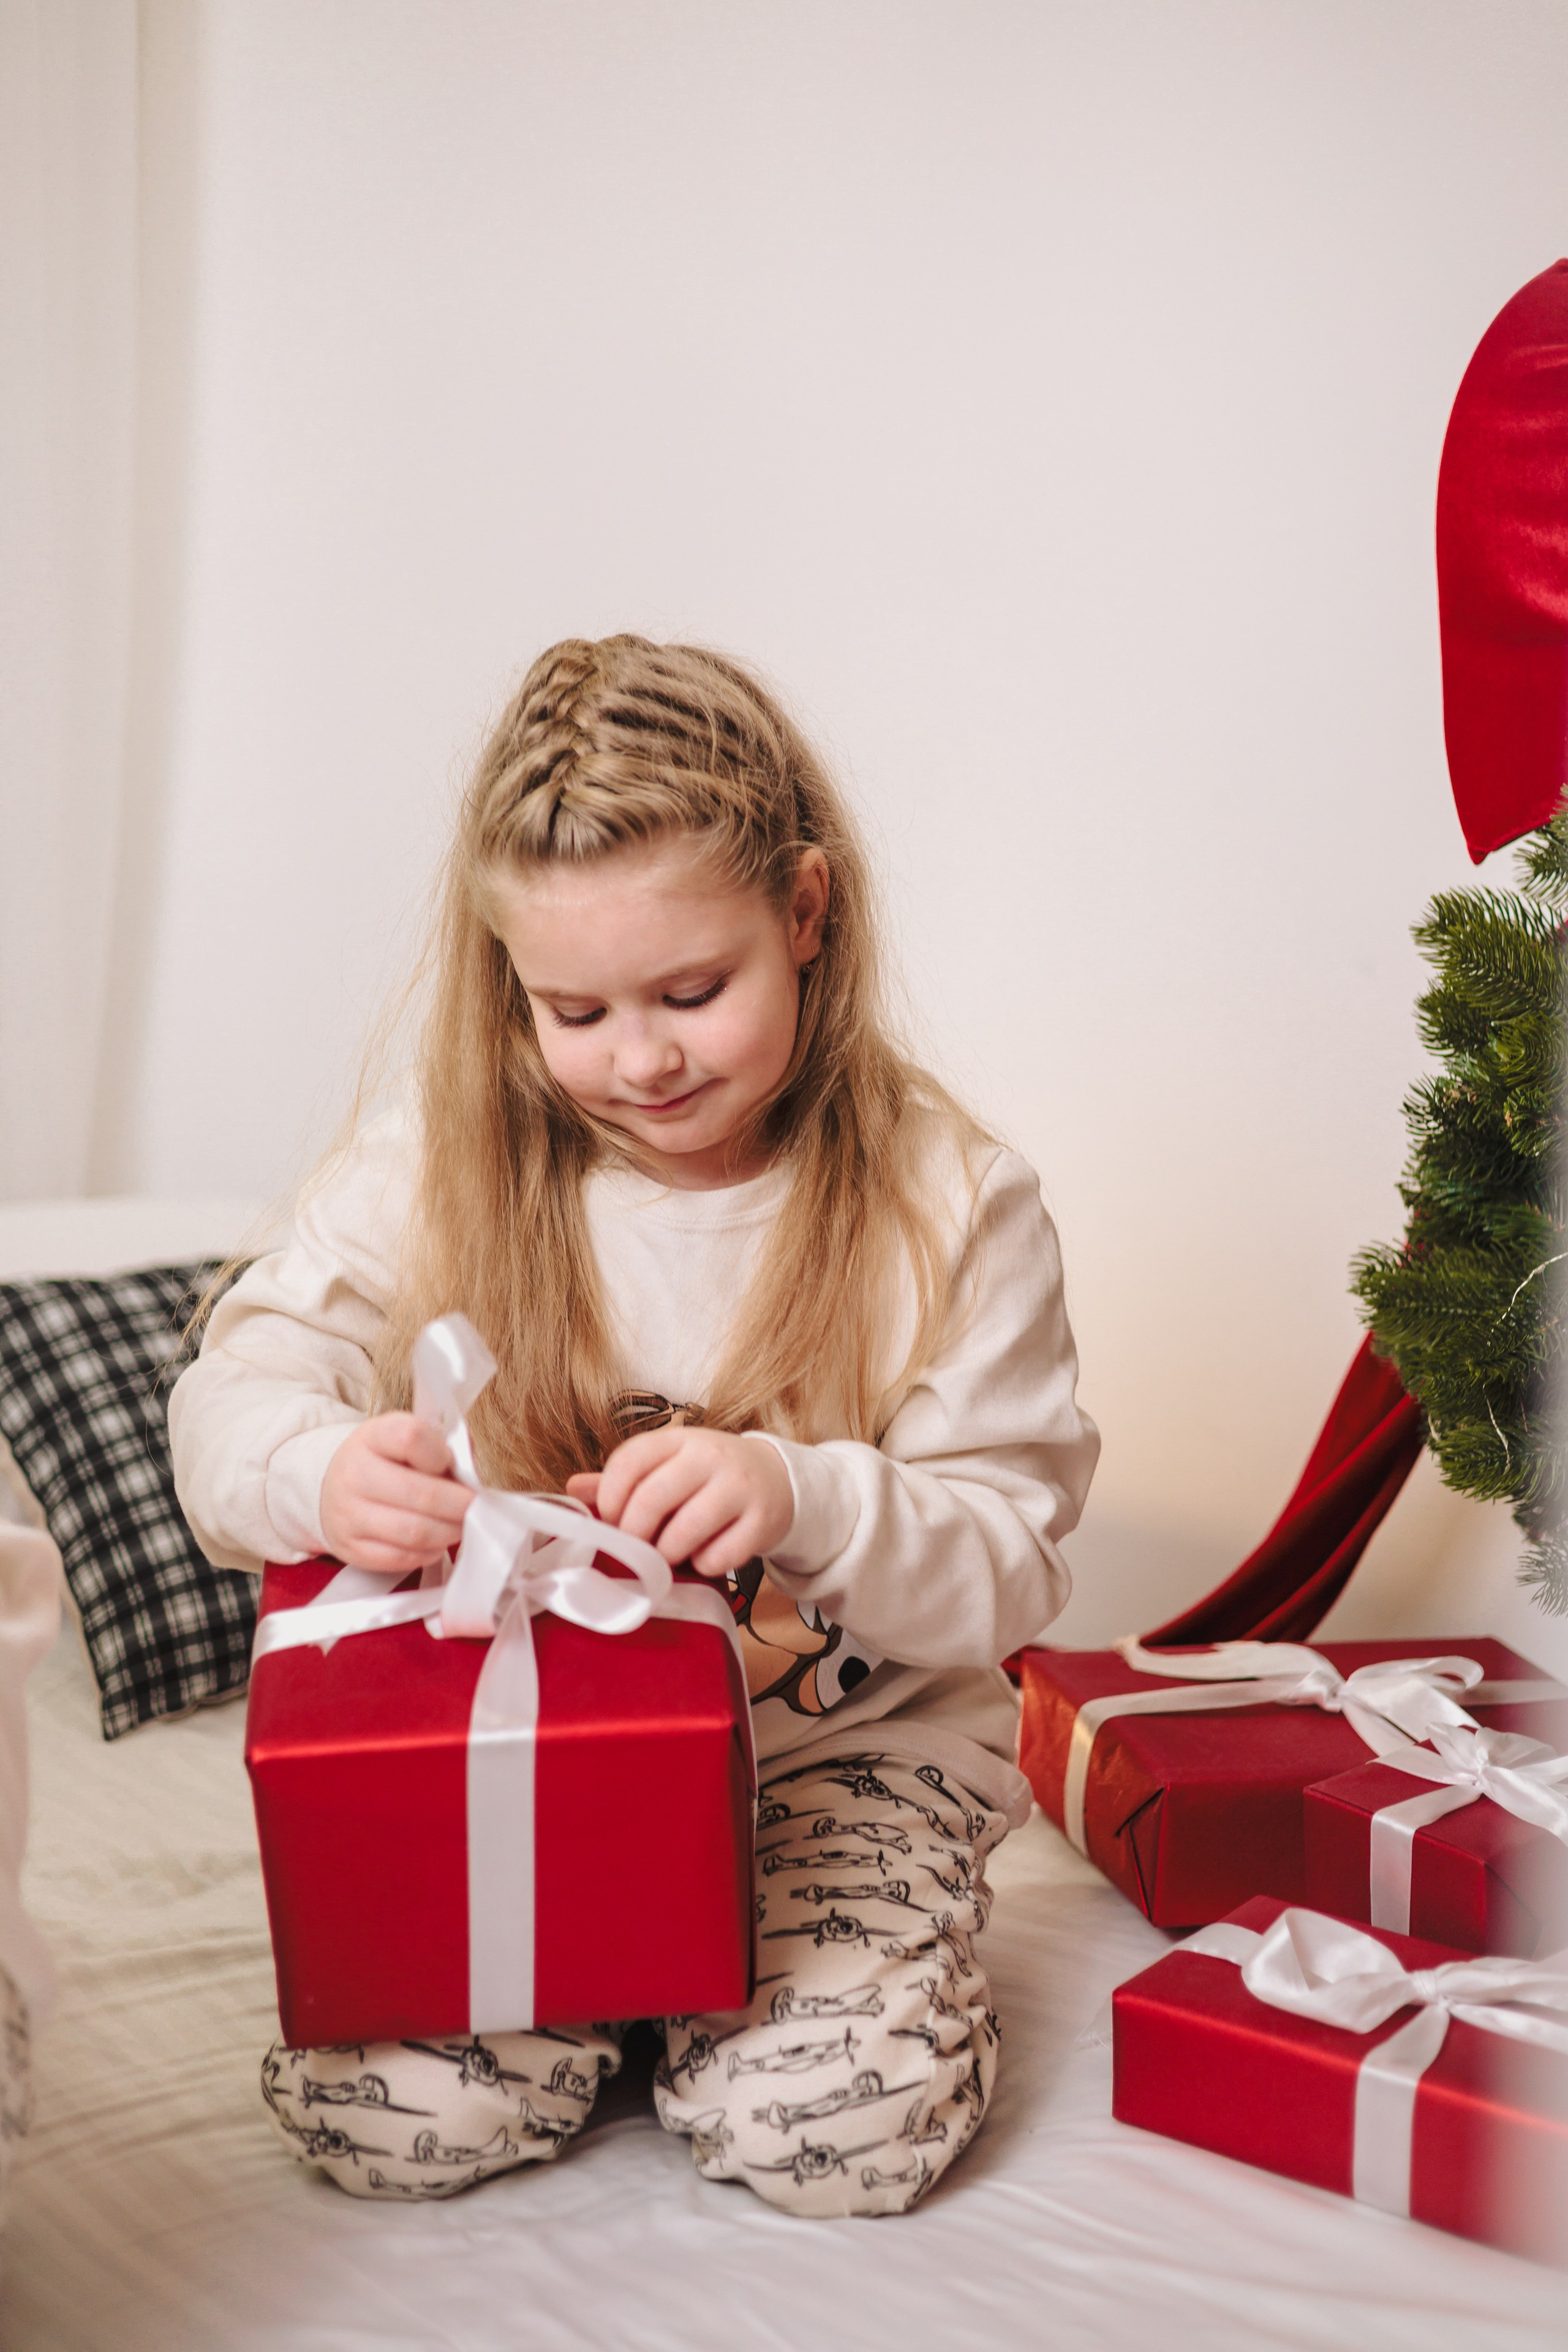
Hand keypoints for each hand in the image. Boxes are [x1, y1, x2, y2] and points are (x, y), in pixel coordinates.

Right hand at [319, 1413, 473, 1575]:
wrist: (331, 1487)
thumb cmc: (384, 1461)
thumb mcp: (405, 1438)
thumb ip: (443, 1447)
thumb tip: (470, 1476)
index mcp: (373, 1437)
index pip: (410, 1437)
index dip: (440, 1453)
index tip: (451, 1463)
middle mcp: (354, 1473)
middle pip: (421, 1494)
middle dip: (459, 1505)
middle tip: (476, 1507)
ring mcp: (348, 1514)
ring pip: (414, 1532)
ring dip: (448, 1532)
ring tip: (461, 1526)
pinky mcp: (350, 1547)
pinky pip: (400, 1558)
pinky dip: (428, 1553)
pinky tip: (437, 1543)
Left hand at [566, 1427, 793, 1580]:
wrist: (778, 1480)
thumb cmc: (709, 1477)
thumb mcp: (669, 1466)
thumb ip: (624, 1479)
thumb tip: (573, 1489)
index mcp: (679, 1439)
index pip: (631, 1459)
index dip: (609, 1496)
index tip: (610, 1519)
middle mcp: (709, 1456)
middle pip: (653, 1497)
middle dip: (633, 1534)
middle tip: (634, 1548)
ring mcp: (739, 1486)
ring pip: (686, 1530)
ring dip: (666, 1554)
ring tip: (668, 1555)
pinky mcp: (762, 1520)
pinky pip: (720, 1556)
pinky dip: (704, 1565)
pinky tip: (706, 1556)